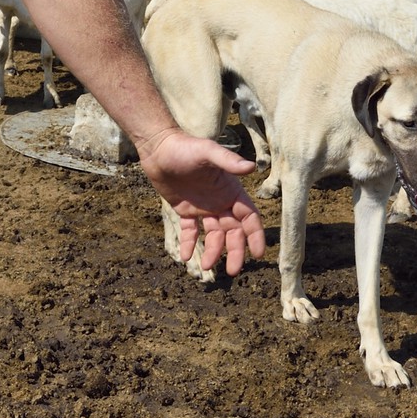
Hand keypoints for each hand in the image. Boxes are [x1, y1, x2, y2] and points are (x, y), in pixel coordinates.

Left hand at [138, 129, 264, 275]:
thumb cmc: (186, 147)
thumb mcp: (208, 152)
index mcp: (231, 190)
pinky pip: (191, 231)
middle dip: (235, 251)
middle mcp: (221, 201)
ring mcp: (204, 207)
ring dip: (213, 251)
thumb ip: (228, 161)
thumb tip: (251, 167)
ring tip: (204, 266)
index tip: (257, 253)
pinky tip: (186, 256)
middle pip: (234, 232)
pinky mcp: (186, 210)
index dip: (255, 235)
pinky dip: (190, 244)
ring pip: (214, 235)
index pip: (249, 218)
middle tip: (231, 271)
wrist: (158, 147)